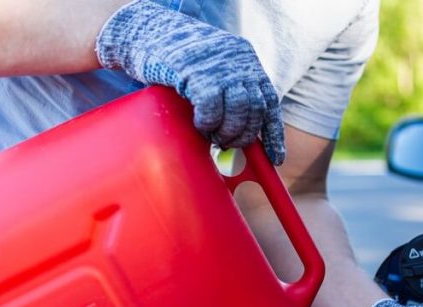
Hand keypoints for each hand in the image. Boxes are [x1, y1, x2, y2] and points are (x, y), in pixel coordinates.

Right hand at [96, 0, 284, 163]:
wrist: (145, 32)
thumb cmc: (179, 60)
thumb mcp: (213, 71)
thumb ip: (230, 95)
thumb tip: (239, 137)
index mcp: (247, 61)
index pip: (269, 102)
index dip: (273, 134)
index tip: (276, 158)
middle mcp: (239, 62)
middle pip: (256, 109)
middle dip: (244, 135)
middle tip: (227, 145)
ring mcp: (220, 67)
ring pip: (239, 111)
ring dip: (227, 132)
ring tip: (212, 136)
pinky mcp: (198, 73)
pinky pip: (212, 109)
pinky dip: (208, 123)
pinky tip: (199, 124)